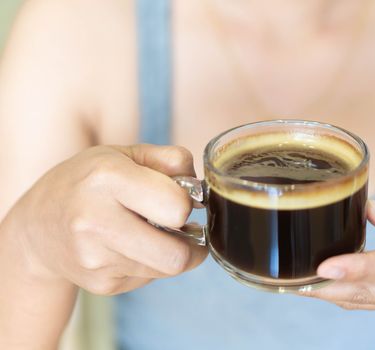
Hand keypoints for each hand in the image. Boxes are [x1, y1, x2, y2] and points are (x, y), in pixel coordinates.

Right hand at [5, 144, 206, 294]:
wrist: (37, 225)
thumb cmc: (89, 181)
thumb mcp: (124, 154)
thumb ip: (170, 159)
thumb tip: (199, 187)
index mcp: (106, 178)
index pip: (177, 207)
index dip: (185, 203)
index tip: (176, 197)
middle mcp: (95, 221)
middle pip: (177, 255)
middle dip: (189, 241)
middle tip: (179, 226)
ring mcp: (95, 259)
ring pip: (168, 269)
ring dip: (172, 252)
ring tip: (153, 232)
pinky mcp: (101, 284)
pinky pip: (150, 278)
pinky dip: (152, 263)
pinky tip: (132, 246)